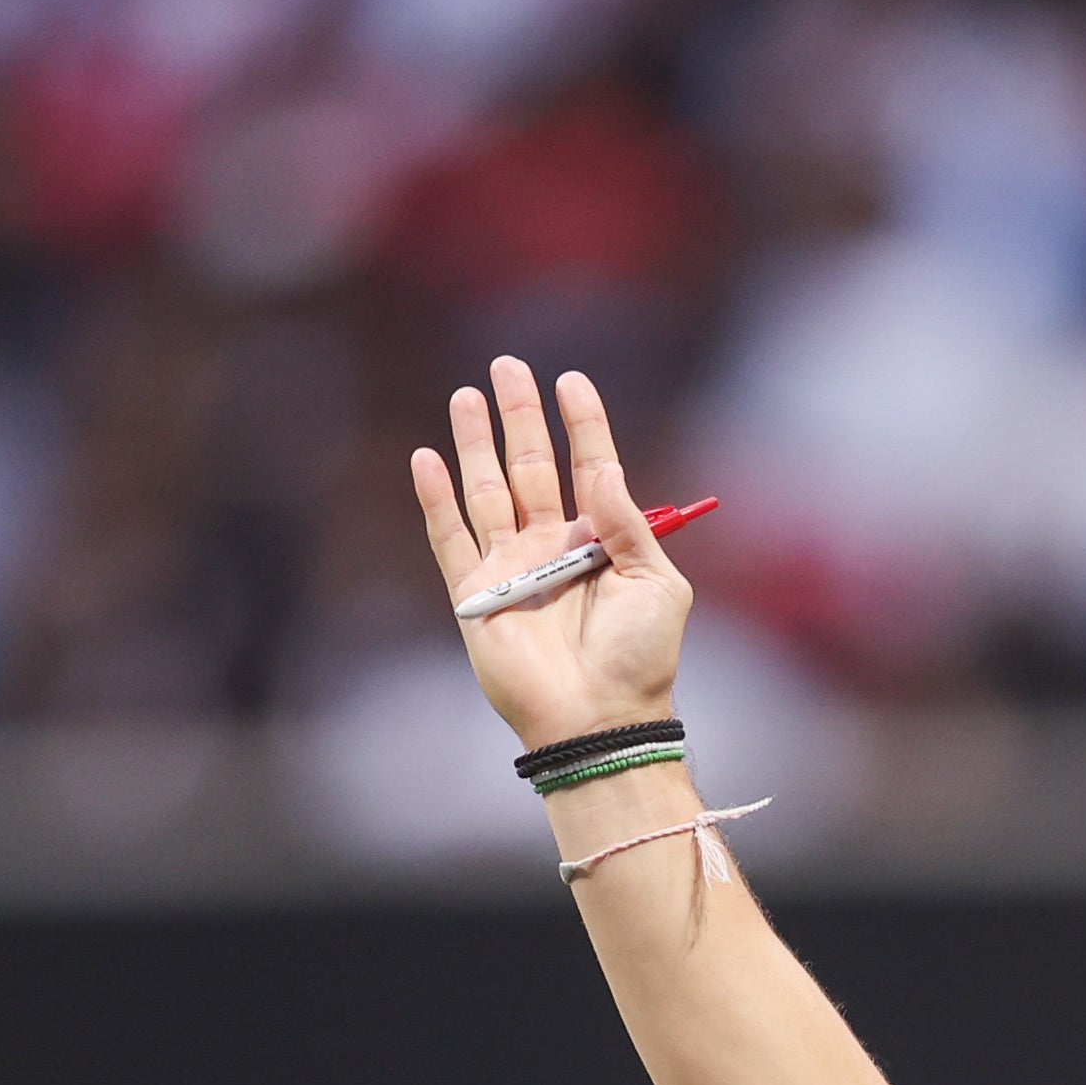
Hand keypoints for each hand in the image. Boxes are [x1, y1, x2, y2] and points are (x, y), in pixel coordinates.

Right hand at [410, 356, 689, 751]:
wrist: (599, 718)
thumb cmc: (641, 658)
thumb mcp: (658, 583)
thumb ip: (629, 522)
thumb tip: (604, 469)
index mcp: (601, 543)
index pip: (589, 466)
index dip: (581, 423)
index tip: (571, 379)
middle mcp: (552, 548)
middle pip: (530, 467)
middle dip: (518, 416)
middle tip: (507, 366)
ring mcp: (511, 569)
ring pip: (487, 491)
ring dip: (475, 443)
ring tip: (466, 395)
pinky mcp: (475, 596)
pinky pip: (450, 538)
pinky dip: (436, 499)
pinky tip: (427, 458)